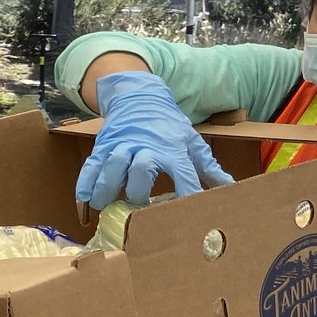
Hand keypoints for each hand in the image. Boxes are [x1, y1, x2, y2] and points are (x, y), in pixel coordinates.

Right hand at [76, 71, 233, 209]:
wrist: (141, 98)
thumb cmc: (171, 128)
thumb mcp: (193, 144)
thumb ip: (210, 169)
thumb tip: (231, 188)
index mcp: (173, 149)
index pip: (183, 176)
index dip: (187, 196)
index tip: (188, 217)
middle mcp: (146, 146)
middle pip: (141, 169)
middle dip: (138, 191)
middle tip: (138, 208)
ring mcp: (121, 145)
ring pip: (112, 166)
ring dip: (107, 188)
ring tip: (104, 207)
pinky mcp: (103, 146)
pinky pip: (91, 166)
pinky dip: (85, 184)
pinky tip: (84, 204)